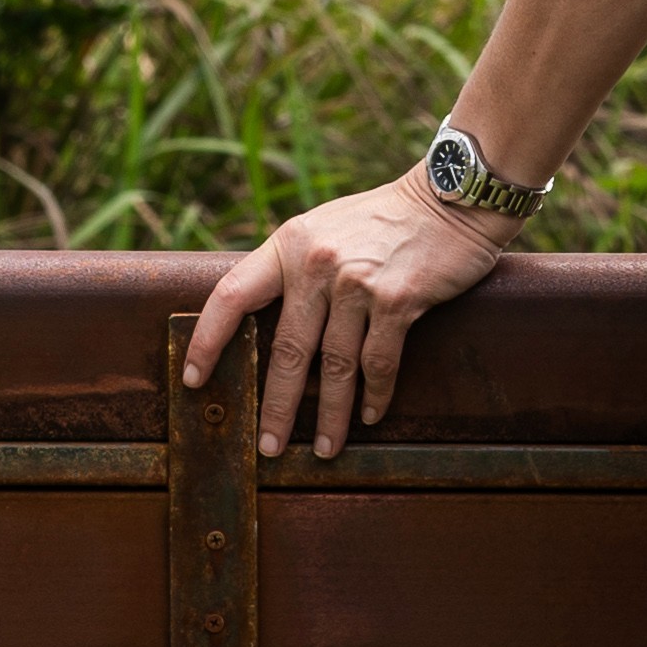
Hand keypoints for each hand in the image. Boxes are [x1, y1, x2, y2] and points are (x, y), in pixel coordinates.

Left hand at [185, 168, 520, 452]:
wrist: (450, 198)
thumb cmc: (387, 218)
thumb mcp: (326, 227)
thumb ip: (297, 264)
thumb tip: (266, 316)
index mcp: (290, 243)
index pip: (231, 296)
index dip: (207, 341)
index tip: (195, 379)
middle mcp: (317, 264)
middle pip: (286, 350)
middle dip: (276, 406)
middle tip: (269, 446)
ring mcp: (357, 283)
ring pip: (335, 366)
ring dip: (330, 414)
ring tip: (325, 447)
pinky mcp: (397, 300)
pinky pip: (379, 362)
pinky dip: (374, 395)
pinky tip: (369, 414)